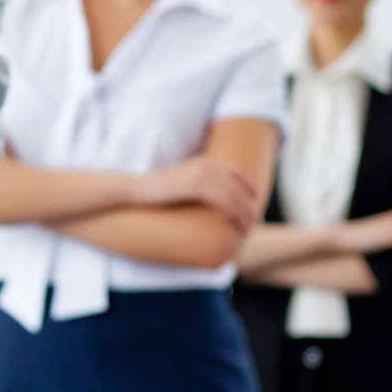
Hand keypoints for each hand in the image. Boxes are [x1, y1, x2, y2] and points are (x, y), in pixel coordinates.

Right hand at [132, 155, 261, 231]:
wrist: (137, 189)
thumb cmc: (160, 191)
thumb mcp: (184, 182)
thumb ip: (200, 185)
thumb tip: (214, 200)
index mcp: (206, 162)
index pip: (239, 174)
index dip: (251, 191)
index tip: (254, 208)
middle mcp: (207, 165)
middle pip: (240, 186)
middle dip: (250, 206)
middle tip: (253, 224)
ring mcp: (201, 174)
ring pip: (235, 196)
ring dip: (245, 214)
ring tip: (247, 229)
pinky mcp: (195, 186)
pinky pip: (223, 201)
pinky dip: (232, 213)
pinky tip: (232, 224)